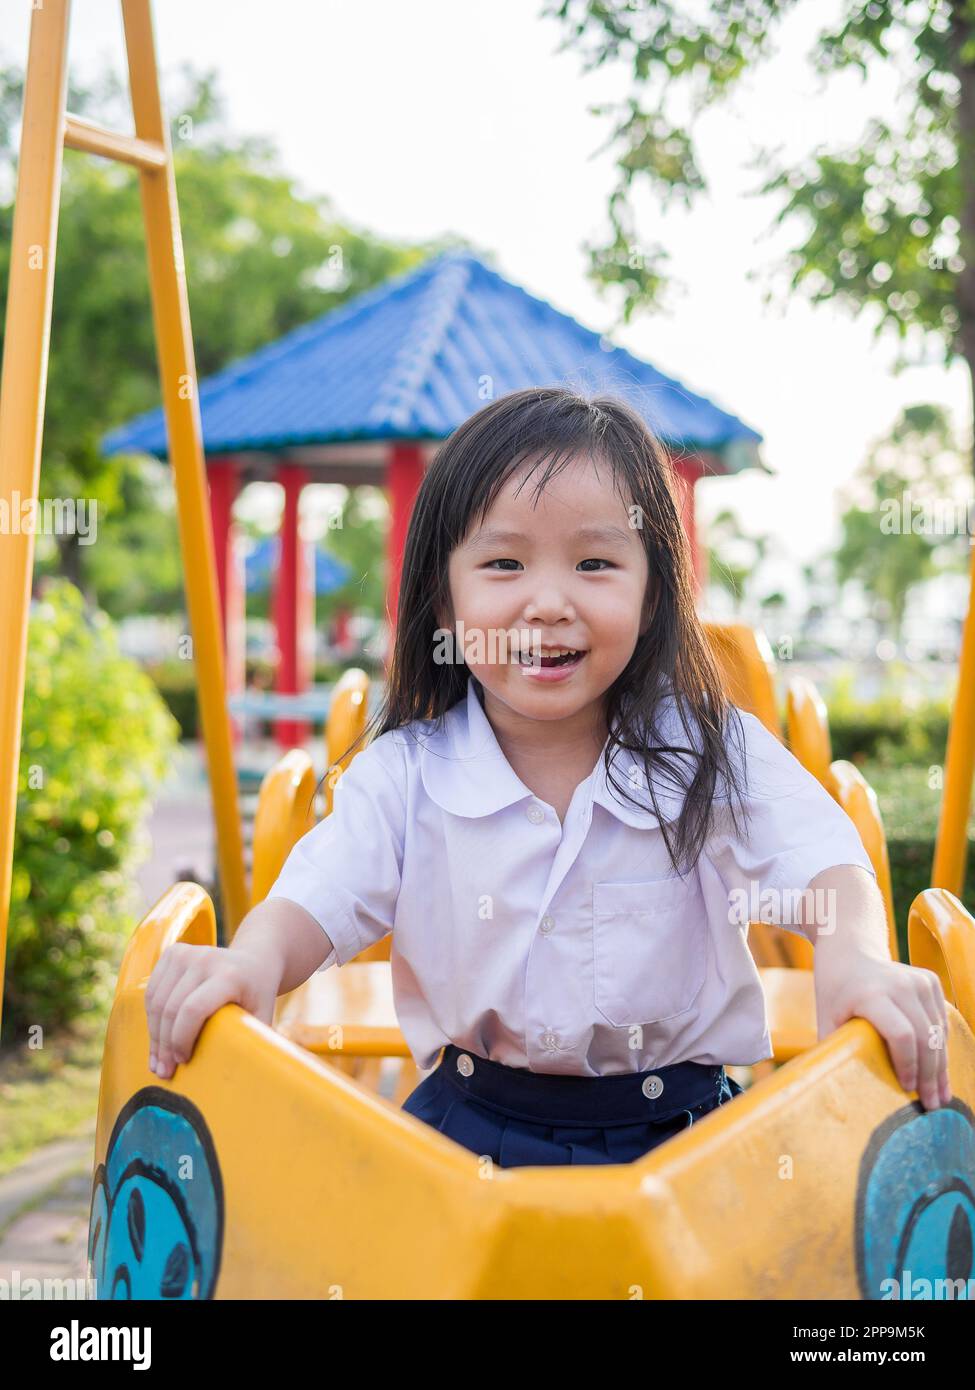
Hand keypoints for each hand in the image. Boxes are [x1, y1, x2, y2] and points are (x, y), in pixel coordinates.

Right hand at [145, 942, 279, 1079]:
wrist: (255, 959)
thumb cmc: (259, 996)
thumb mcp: (263, 1016)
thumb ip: (254, 1042)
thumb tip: (244, 1082)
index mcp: (230, 975)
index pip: (193, 1009)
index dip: (182, 1039)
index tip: (184, 1061)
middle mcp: (206, 959)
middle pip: (171, 1008)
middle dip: (165, 1045)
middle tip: (165, 1071)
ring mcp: (187, 953)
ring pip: (156, 1002)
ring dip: (154, 1036)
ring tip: (158, 1062)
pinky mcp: (173, 953)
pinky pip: (152, 991)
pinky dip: (150, 1018)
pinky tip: (156, 1039)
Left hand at [814, 952, 950, 1109]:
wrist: (849, 950)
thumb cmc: (835, 990)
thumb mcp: (825, 1017)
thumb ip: (834, 1049)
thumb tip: (838, 1088)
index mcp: (871, 994)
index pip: (902, 1035)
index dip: (908, 1065)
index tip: (906, 1089)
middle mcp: (899, 984)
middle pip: (925, 1038)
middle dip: (930, 1076)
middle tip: (931, 1104)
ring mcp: (918, 980)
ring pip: (938, 1032)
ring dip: (941, 1067)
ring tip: (940, 1094)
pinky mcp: (930, 981)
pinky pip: (941, 1021)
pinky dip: (941, 1047)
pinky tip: (939, 1070)